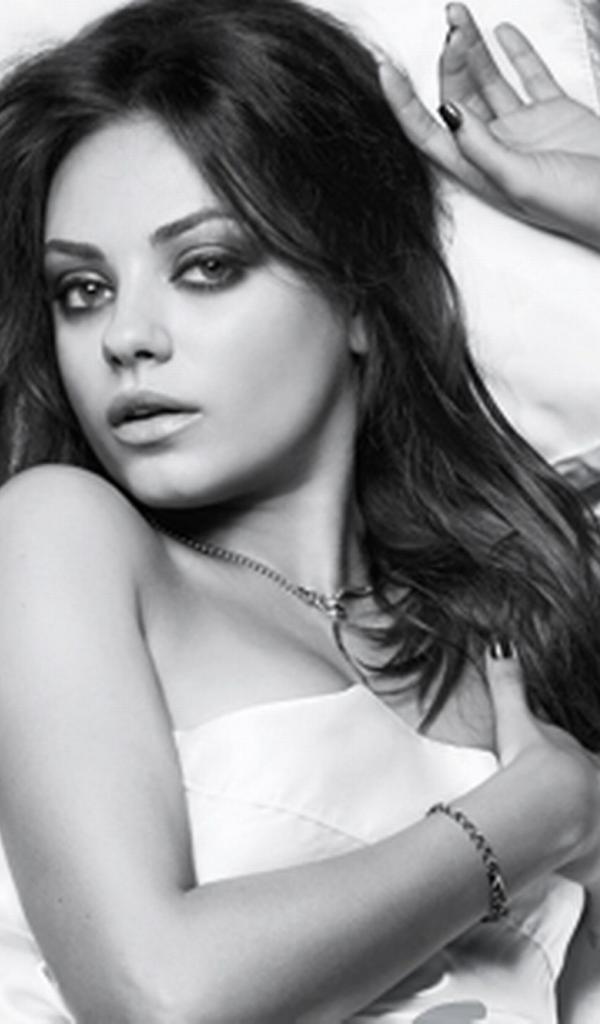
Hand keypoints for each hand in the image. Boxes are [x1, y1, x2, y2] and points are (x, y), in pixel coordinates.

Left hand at [379, 2, 599, 249]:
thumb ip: (480, 147)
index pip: (427, 133)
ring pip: (488, 82)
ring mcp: (524, 129)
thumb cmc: (573, 206)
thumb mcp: (518, 180)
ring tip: (459, 16)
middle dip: (448, 62)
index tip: (386, 70)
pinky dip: (515, 52)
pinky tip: (500, 30)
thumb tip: (447, 111)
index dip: (403, 104)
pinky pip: (529, 75)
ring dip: (473, 50)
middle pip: (456, 98)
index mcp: (477, 170)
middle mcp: (494, 148)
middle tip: (451, 29)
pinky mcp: (554, 113)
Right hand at [486, 643, 599, 889]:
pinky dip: (587, 869)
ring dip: (587, 832)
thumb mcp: (518, 722)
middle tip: (568, 811)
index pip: (586, 766)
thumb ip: (509, 683)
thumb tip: (498, 644)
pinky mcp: (591, 862)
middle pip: (594, 795)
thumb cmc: (533, 765)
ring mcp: (597, 829)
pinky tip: (581, 885)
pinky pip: (591, 868)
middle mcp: (598, 793)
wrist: (547, 808)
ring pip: (595, 830)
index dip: (577, 773)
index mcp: (587, 764)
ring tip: (575, 840)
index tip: (560, 779)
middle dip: (585, 800)